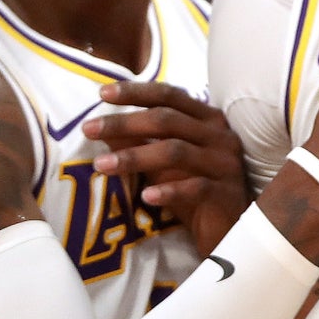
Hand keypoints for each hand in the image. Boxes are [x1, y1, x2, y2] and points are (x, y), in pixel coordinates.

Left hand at [88, 82, 247, 254]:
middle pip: (167, 120)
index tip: (102, 93)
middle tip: (88, 129)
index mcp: (207, 120)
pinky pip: (194, 188)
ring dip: (135, 157)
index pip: (170, 96)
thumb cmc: (196, 189)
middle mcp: (219, 135)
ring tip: (101, 166)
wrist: (230, 227)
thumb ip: (141, 142)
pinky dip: (169, 191)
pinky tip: (146, 197)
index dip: (136, 92)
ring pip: (176, 152)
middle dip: (125, 123)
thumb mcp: (164, 163)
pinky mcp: (225, 192)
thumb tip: (103, 127)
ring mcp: (224, 163)